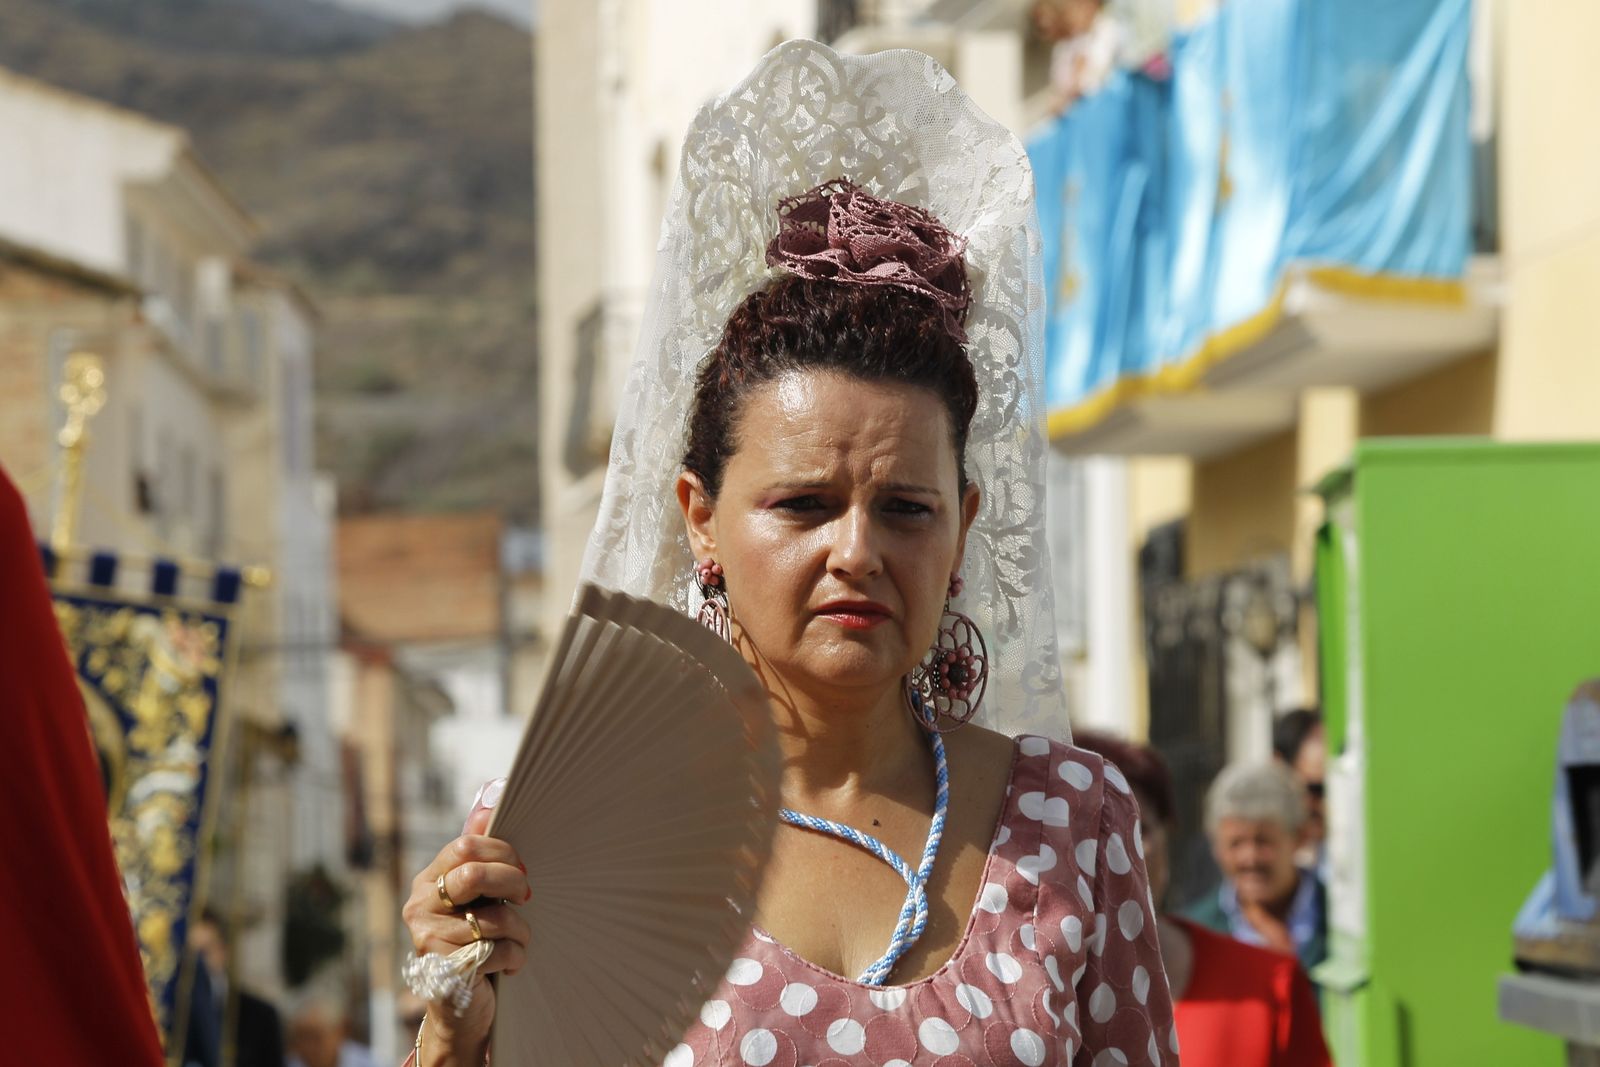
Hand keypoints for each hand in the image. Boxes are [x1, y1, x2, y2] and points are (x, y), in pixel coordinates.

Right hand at [401, 778, 530, 1062]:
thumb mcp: (476, 893)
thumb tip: (492, 792)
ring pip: (493, 919)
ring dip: (520, 931)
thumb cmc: (474, 939)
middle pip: (475, 874)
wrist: (460, 1004)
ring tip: (517, 941)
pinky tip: (507, 965)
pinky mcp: (443, 970)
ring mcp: (427, 939)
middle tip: (526, 898)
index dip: (503, 852)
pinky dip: (515, 958)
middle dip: (513, 883)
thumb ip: (480, 849)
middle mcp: (419, 906)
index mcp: (428, 879)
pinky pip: (497, 951)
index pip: (466, 846)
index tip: (522, 868)